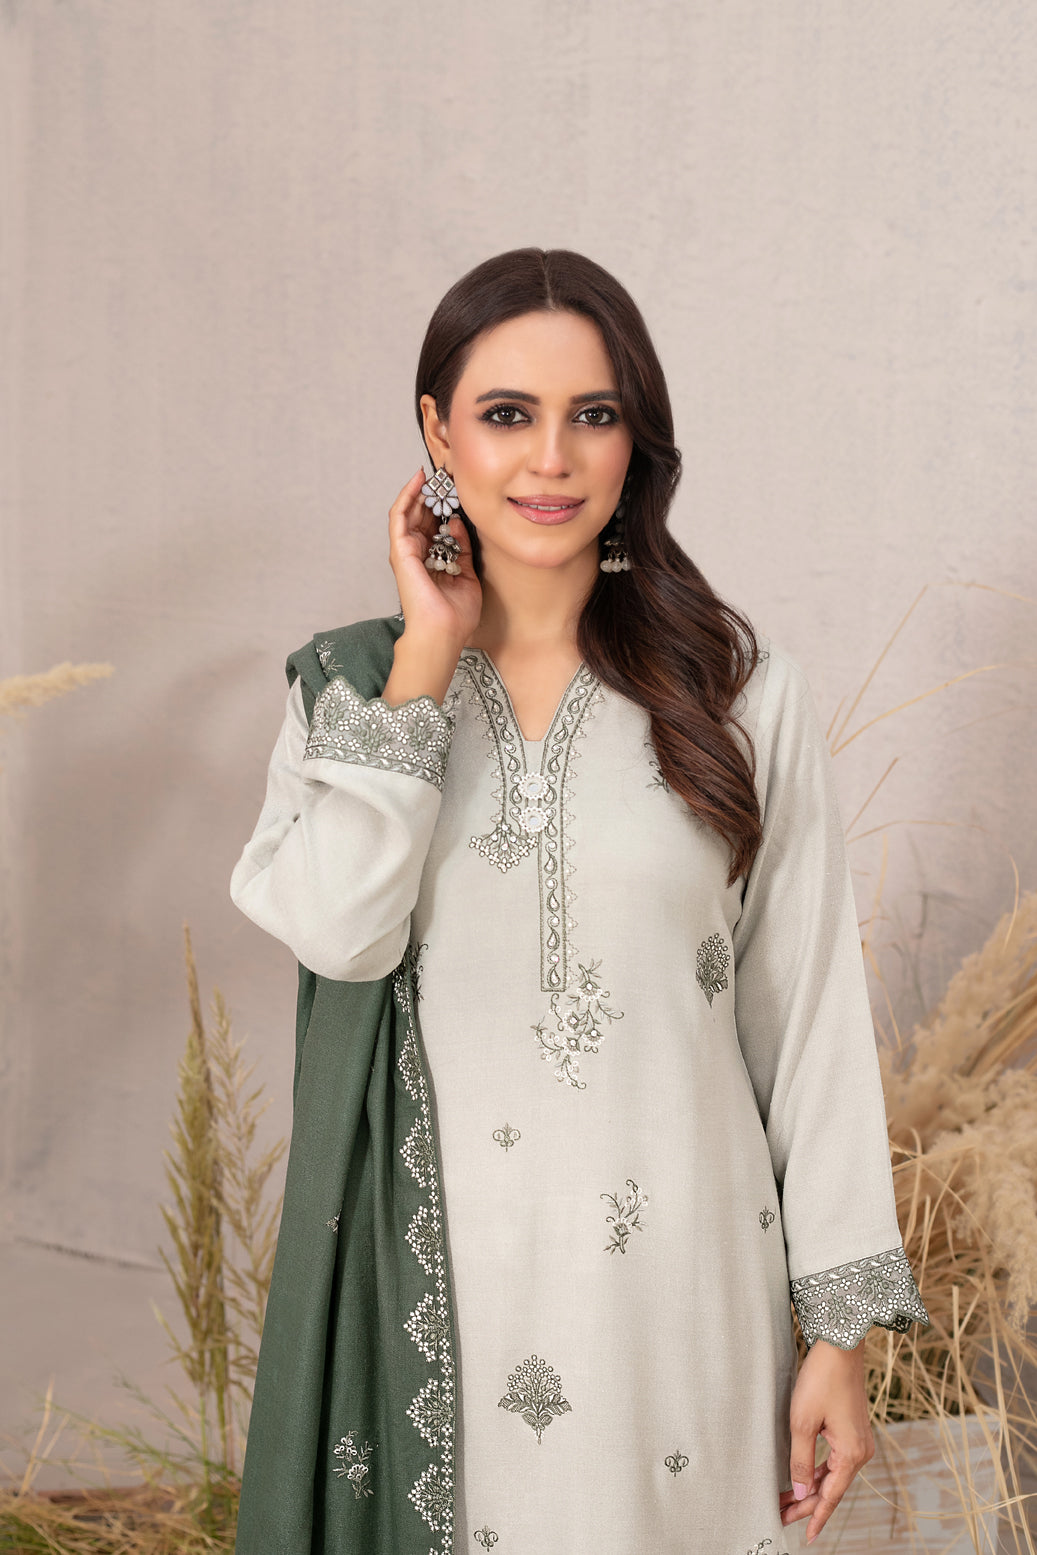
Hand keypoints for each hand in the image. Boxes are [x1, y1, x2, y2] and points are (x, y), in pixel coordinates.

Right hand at [388, 468, 481, 650]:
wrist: (444, 632)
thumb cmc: (455, 615)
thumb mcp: (466, 575)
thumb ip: (463, 549)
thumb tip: (457, 523)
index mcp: (432, 561)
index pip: (435, 526)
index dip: (444, 506)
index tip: (456, 488)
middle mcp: (417, 555)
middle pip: (421, 516)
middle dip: (432, 493)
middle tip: (445, 472)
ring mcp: (406, 552)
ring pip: (409, 512)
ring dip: (419, 490)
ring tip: (433, 471)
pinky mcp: (401, 551)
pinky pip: (399, 517)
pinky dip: (407, 496)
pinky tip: (418, 481)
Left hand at [778, 1336, 874, 1544]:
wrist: (840, 1347)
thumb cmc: (821, 1380)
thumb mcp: (803, 1422)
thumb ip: (800, 1460)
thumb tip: (799, 1491)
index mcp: (852, 1454)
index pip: (830, 1496)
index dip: (815, 1517)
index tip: (803, 1536)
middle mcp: (861, 1451)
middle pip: (831, 1488)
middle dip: (806, 1503)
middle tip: (780, 1515)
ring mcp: (858, 1440)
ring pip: (832, 1475)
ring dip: (810, 1487)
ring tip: (786, 1499)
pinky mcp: (852, 1429)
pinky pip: (835, 1460)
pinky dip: (818, 1471)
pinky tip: (802, 1477)